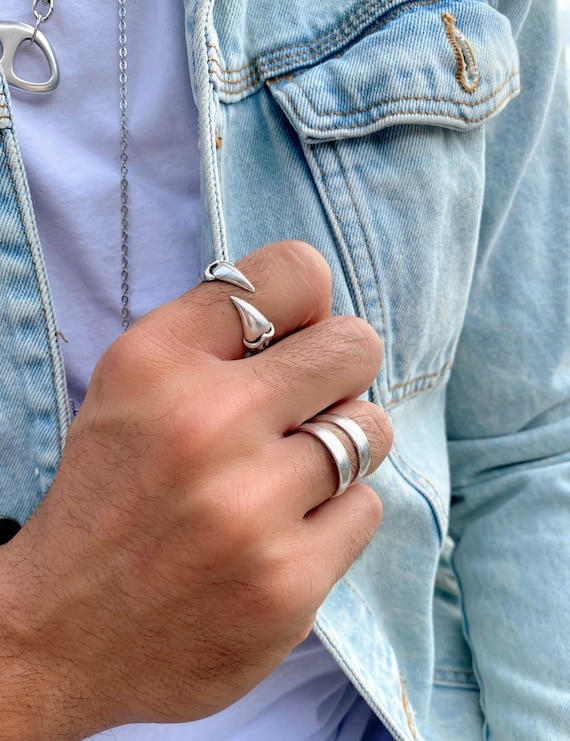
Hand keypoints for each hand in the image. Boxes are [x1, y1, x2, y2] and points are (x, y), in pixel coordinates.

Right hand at [0, 241, 391, 738]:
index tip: (296, 337)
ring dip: (342, 448)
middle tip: (309, 404)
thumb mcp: (132, 390)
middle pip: (354, 345)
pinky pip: (367, 509)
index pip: (294, 272)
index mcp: (157, 363)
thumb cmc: (113, 497)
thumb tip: (325, 313)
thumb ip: (219, 336)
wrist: (64, 634)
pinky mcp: (289, 585)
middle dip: (342, 370)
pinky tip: (286, 533)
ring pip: (372, 429)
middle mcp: (205, 425)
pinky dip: (336, 516)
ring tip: (290, 475)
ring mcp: (250, 510)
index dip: (310, 303)